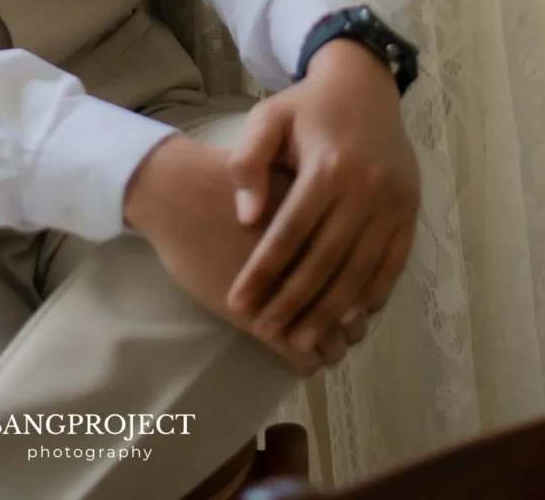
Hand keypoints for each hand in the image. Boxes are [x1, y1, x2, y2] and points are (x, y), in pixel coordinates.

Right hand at [123, 136, 366, 375]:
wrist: (180, 195)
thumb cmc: (223, 182)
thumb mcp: (280, 182)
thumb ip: (310, 206)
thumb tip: (334, 226)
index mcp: (325, 225)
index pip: (364, 270)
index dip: (363, 289)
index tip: (356, 297)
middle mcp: (317, 262)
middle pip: (354, 306)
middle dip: (352, 321)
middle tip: (347, 325)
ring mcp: (291, 295)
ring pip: (332, 337)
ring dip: (332, 346)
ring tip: (326, 347)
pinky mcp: (263, 321)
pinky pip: (301, 356)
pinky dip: (306, 363)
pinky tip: (302, 362)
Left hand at [224, 41, 419, 361]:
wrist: (365, 85)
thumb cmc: (307, 106)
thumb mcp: (267, 117)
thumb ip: (248, 163)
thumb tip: (247, 218)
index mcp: (329, 165)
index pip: (291, 232)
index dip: (263, 271)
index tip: (238, 301)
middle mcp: (366, 188)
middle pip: (327, 259)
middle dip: (294, 301)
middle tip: (266, 330)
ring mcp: (394, 202)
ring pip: (360, 270)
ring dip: (331, 310)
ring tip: (302, 339)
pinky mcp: (410, 210)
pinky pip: (393, 263)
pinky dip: (372, 293)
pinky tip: (350, 317)